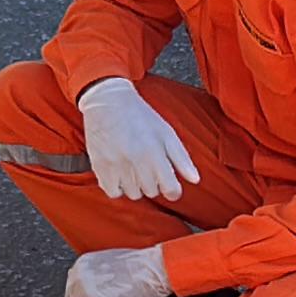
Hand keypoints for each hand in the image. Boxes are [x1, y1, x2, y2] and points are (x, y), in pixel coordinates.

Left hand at [65, 247, 171, 296]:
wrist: (149, 273)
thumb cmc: (139, 267)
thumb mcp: (109, 262)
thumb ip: (94, 273)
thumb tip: (93, 284)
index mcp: (82, 265)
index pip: (72, 285)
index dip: (84, 293)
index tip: (93, 296)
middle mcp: (78, 279)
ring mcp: (83, 295)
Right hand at [78, 77, 199, 200]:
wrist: (108, 102)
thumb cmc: (140, 116)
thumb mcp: (167, 133)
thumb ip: (182, 158)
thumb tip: (195, 180)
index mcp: (154, 153)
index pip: (170, 189)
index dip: (173, 191)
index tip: (171, 187)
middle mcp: (135, 162)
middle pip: (152, 192)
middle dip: (154, 183)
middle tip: (149, 168)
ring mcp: (116, 166)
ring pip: (133, 194)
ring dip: (137, 186)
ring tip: (134, 168)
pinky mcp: (100, 168)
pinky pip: (113, 192)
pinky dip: (118, 187)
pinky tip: (121, 174)